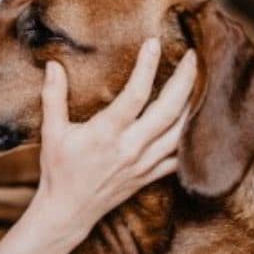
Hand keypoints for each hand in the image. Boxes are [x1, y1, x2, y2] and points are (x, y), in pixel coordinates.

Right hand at [30, 37, 196, 240]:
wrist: (68, 210)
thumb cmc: (59, 169)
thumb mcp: (51, 132)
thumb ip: (53, 96)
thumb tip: (53, 65)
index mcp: (106, 133)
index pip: (134, 95)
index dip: (146, 67)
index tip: (154, 42)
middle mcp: (130, 148)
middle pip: (169, 111)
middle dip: (185, 80)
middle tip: (193, 56)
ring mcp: (144, 164)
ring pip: (180, 132)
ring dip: (194, 105)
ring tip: (202, 81)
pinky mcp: (149, 176)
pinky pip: (179, 157)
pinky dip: (192, 138)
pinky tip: (200, 120)